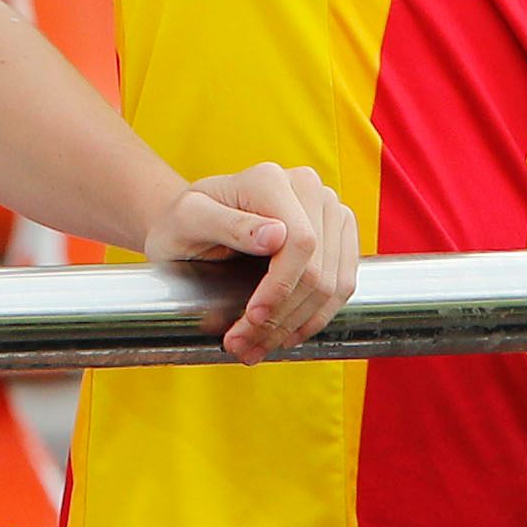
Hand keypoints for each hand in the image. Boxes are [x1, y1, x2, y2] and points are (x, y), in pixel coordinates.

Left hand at [145, 162, 357, 358]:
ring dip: (299, 325)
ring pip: (333, 283)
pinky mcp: (338, 232)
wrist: (194, 224)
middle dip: (283, 317)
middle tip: (244, 345)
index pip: (301, 242)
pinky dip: (316, 316)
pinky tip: (287, 333)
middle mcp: (307, 187)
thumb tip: (277, 235)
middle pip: (318, 268)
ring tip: (259, 346)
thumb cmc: (183, 221)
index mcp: (270, 180)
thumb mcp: (189, 221)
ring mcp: (328, 208)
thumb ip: (227, 224)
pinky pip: (343, 284)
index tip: (252, 318)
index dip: (282, 288)